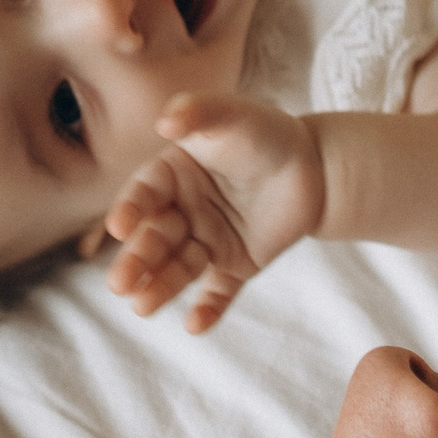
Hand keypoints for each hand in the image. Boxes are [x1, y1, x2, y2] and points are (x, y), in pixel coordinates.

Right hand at [103, 95, 325, 332]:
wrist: (318, 166)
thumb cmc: (266, 132)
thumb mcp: (232, 115)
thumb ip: (199, 112)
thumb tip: (165, 121)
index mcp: (171, 175)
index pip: (143, 194)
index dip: (129, 209)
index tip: (119, 227)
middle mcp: (183, 210)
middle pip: (155, 237)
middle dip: (137, 260)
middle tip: (120, 284)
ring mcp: (208, 240)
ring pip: (179, 267)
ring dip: (161, 287)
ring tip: (143, 308)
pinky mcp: (236, 265)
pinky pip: (219, 290)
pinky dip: (208, 308)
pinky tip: (195, 325)